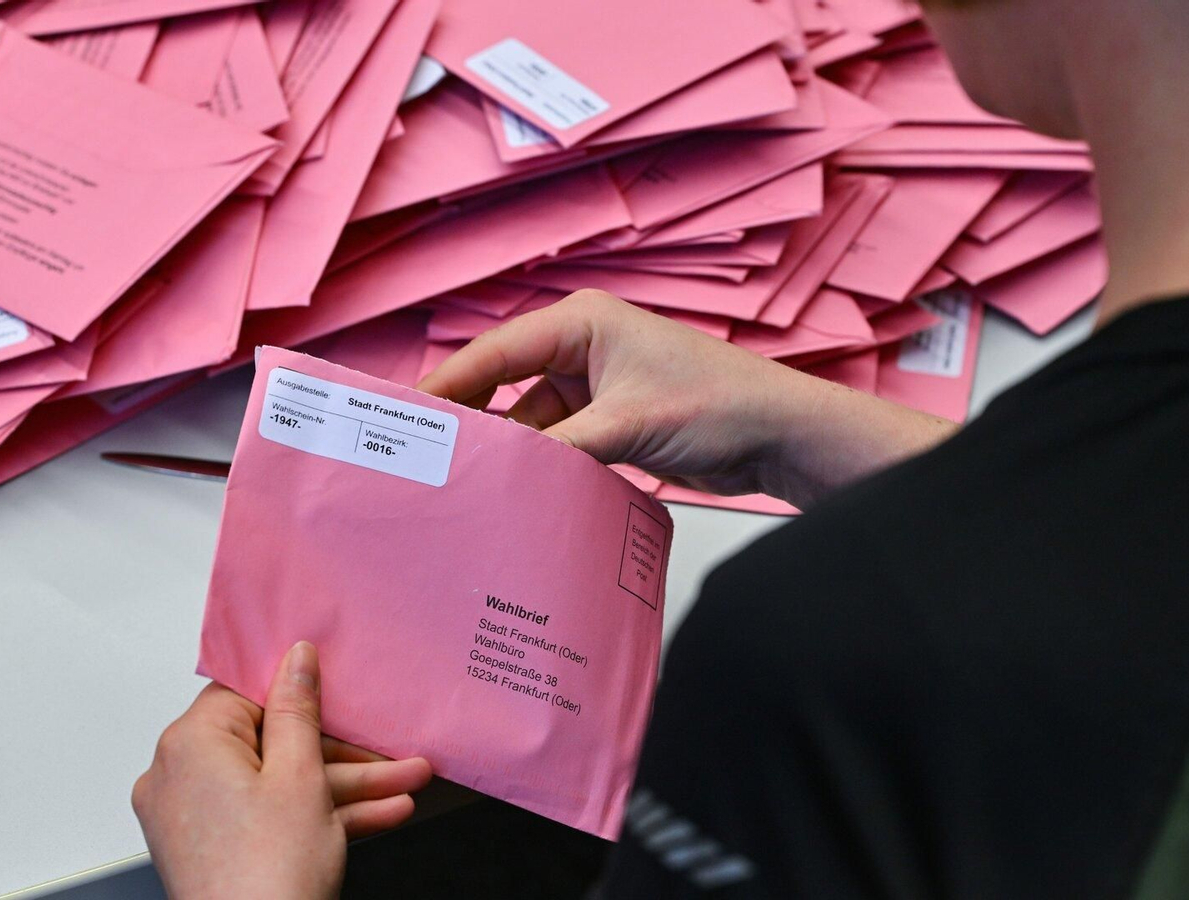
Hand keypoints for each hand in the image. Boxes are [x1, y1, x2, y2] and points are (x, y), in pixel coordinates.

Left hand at [133, 642, 432, 899]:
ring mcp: (193, 818)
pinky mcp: (211, 851)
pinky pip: (267, 817)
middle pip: (270, 743)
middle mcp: (177, 777)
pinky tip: (377, 815)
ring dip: (343, 786)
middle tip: (389, 752)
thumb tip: (295, 660)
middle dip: (341, 752)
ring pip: (277, 785)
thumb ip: (299, 710)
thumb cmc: (267, 881)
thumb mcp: (301, 778)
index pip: (244, 693)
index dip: (298, 692)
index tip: (336, 690)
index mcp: (189, 745)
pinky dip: (315, 816)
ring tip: (403, 786)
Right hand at [417, 290, 955, 507]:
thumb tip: (502, 476)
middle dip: (472, 419)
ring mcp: (596, 387)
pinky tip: (516, 494)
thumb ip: (559, 448)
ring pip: (530, 421)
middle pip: (504, 384)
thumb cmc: (722, 403)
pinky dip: (540, 467)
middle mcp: (583, 347)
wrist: (780, 435)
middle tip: (427, 456)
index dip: (448, 385)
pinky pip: (557, 443)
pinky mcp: (610, 422)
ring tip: (467, 484)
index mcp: (583, 321)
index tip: (409, 415)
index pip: (495, 351)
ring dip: (510, 452)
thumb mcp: (627, 425)